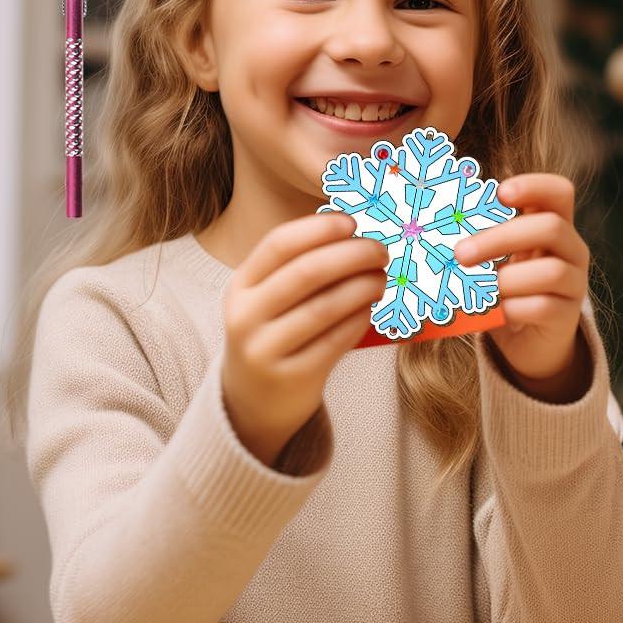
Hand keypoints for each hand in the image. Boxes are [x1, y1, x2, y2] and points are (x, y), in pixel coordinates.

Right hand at [221, 212, 387, 465]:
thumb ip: (300, 268)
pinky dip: (359, 319)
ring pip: (324, 307)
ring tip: (382, 279)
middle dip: (351, 255)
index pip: (278, 244)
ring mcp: (265, 349)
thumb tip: (356, 232)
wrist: (255, 400)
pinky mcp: (292, 377)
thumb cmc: (276, 334)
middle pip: (306, 273)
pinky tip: (372, 309)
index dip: (319, 229)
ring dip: (362, 287)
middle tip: (380, 250)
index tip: (353, 222)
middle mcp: (246, 316)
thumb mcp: (269, 300)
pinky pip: (335, 341)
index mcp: (241, 286)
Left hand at [456, 173, 591, 401]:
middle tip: (460, 254)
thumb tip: (435, 225)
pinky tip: (497, 312)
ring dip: (506, 279)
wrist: (529, 341)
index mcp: (556, 224)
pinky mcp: (567, 316)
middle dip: (500, 237)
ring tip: (480, 289)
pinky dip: (513, 309)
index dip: (534, 185)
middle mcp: (572, 250)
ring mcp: (574, 283)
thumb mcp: (498, 257)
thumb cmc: (506, 288)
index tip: (501, 192)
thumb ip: (482, 238)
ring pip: (550, 271)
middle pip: (550, 228)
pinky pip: (543, 307)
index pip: (559, 192)